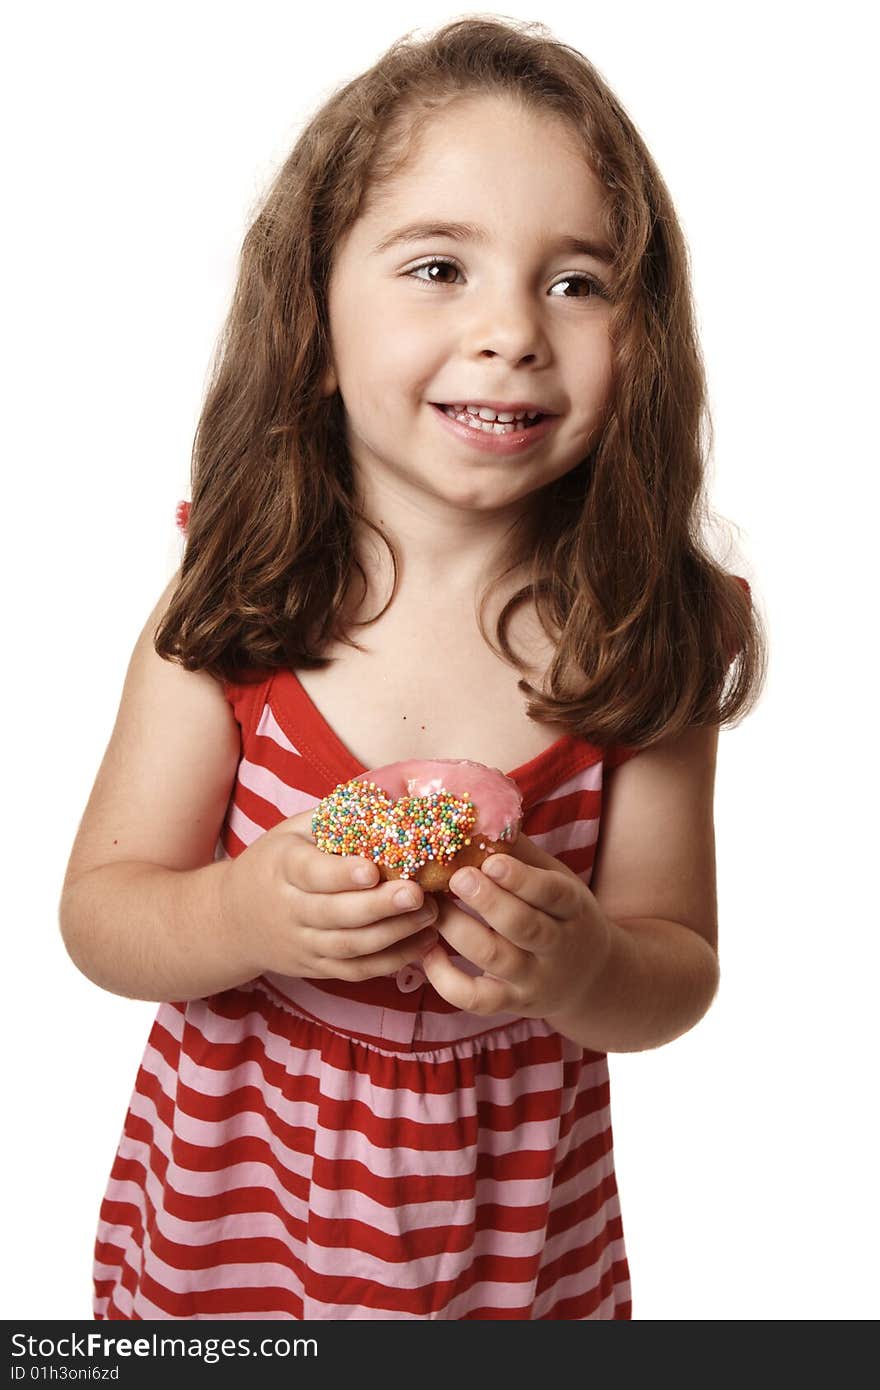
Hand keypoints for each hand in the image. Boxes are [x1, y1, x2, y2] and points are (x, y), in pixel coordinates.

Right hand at [222, 808, 438, 981]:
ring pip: (348, 947)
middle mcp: (289, 909)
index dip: (340, 874)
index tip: (372, 869)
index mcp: (282, 867)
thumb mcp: (291, 831)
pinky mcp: (316, 967)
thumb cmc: (274, 863)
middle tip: (418, 894)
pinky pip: (355, 971)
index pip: (310, 873)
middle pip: (335, 914)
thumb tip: (390, 801)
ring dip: (394, 935)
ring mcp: (302, 943)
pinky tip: (423, 943)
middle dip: (379, 906)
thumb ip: (334, 819)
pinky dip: (391, 961)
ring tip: (430, 915)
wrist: (232, 919)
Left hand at [420, 831, 611, 1020]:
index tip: (491, 861)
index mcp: (573, 909)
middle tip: (457, 878)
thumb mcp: (557, 881)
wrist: (592, 980)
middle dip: (488, 902)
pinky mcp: (512, 1004)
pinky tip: (427, 953)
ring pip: (496, 960)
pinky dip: (446, 980)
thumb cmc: (562, 916)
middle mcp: (558, 947)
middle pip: (524, 927)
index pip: (553, 893)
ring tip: (432, 906)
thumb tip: (479, 810)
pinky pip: (476, 999)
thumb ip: (522, 853)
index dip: (522, 879)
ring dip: (458, 932)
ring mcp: (534, 980)